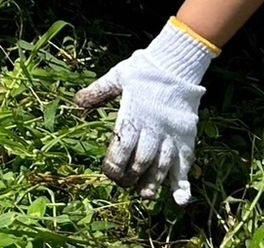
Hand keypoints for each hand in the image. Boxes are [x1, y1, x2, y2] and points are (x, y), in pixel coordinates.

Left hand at [75, 19, 215, 204]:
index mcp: (133, 114)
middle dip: (130, 177)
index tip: (108, 172)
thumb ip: (98, 91)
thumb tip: (77, 103)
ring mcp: (171, 135)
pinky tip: (179, 199)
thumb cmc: (143, 70)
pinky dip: (183, 183)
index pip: (122, 144)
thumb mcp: (117, 76)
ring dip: (152, 184)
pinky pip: (185, 164)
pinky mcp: (187, 138)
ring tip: (144, 196)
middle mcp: (153, 128)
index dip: (114, 163)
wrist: (175, 64)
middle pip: (140, 160)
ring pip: (161, 166)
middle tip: (123, 185)